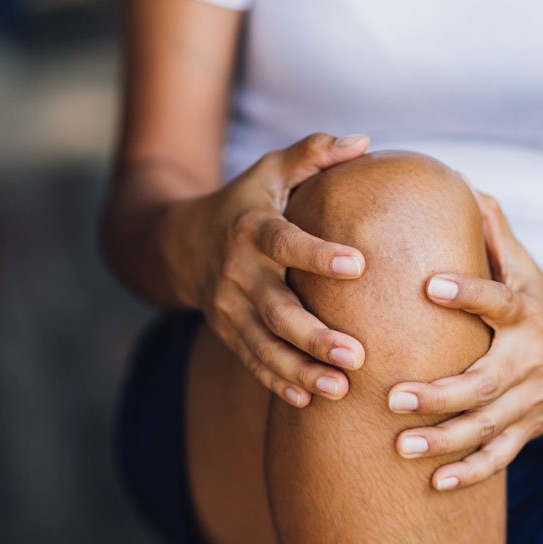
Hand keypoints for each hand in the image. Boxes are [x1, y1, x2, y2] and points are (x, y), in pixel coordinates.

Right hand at [195, 133, 370, 407]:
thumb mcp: (270, 170)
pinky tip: (308, 401)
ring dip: (300, 370)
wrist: (180, 243)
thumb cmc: (245, 202)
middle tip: (357, 355)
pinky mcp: (228, 332)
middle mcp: (238, 273)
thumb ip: (313, 154)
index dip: (318, 254)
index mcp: (252, 229)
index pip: (285, 242)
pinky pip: (252, 362)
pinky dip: (277, 382)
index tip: (358, 265)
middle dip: (314, 335)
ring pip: (264, 346)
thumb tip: (363, 142)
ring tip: (340, 389)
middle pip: (275, 309)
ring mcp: (229, 308)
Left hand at [388, 192, 542, 489]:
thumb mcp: (526, 266)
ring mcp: (530, 402)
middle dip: (440, 394)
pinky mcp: (528, 430)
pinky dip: (470, 473)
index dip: (468, 293)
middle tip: (393, 397)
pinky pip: (500, 457)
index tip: (429, 284)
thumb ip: (494, 232)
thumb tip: (458, 181)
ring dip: (444, 441)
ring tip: (400, 446)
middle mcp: (530, 361)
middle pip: (485, 383)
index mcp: (528, 313)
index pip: (499, 302)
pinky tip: (435, 484)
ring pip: (487, 428)